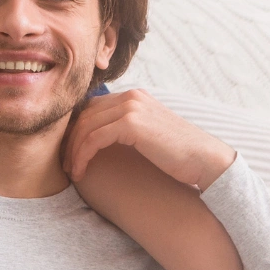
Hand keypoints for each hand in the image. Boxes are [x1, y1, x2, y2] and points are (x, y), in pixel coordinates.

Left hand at [63, 89, 235, 190]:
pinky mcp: (131, 123)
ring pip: (86, 127)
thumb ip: (129, 130)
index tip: (69, 153)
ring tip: (71, 172)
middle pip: (85, 115)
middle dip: (70, 140)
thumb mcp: (150, 136)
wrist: (206, 160)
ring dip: (73, 151)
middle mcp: (131, 96)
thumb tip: (104, 141)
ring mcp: (131, 107)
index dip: (76, 130)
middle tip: (64, 164)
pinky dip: (82, 156)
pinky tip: (80, 173)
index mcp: (134, 96)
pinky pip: (94, 138)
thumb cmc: (179, 156)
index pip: (92, 108)